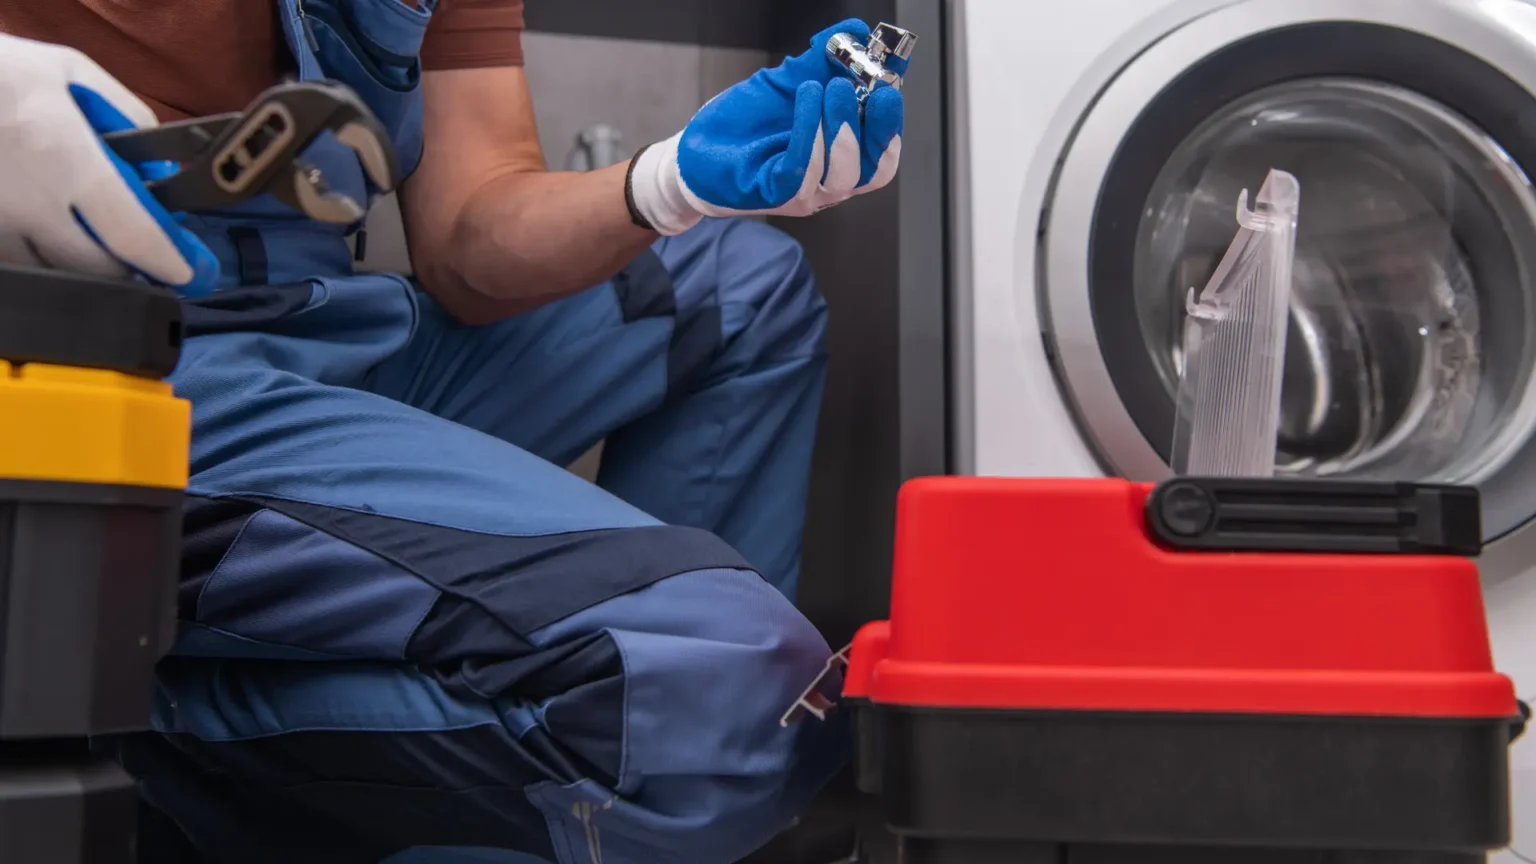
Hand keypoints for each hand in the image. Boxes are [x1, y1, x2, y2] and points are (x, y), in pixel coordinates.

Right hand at [0, 35, 218, 293]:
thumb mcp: (70, 72)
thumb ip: (126, 116)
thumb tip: (159, 167)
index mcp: (65, 158)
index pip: (132, 234)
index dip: (168, 262)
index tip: (189, 273)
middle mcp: (29, 201)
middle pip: (96, 268)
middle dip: (127, 266)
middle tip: (140, 253)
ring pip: (54, 272)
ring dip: (81, 264)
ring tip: (89, 235)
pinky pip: (16, 263)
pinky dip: (39, 255)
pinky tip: (46, 229)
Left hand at [627, 19, 904, 235]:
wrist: (696, 149)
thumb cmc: (746, 123)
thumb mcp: (790, 82)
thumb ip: (825, 59)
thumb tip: (858, 29)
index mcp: (841, 159)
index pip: (882, 152)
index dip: (891, 121)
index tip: (890, 84)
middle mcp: (828, 183)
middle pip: (871, 170)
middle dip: (871, 126)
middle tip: (855, 85)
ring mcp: (802, 194)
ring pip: (840, 174)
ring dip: (837, 125)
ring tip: (822, 87)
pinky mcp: (771, 194)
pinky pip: (799, 170)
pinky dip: (807, 132)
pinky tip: (802, 99)